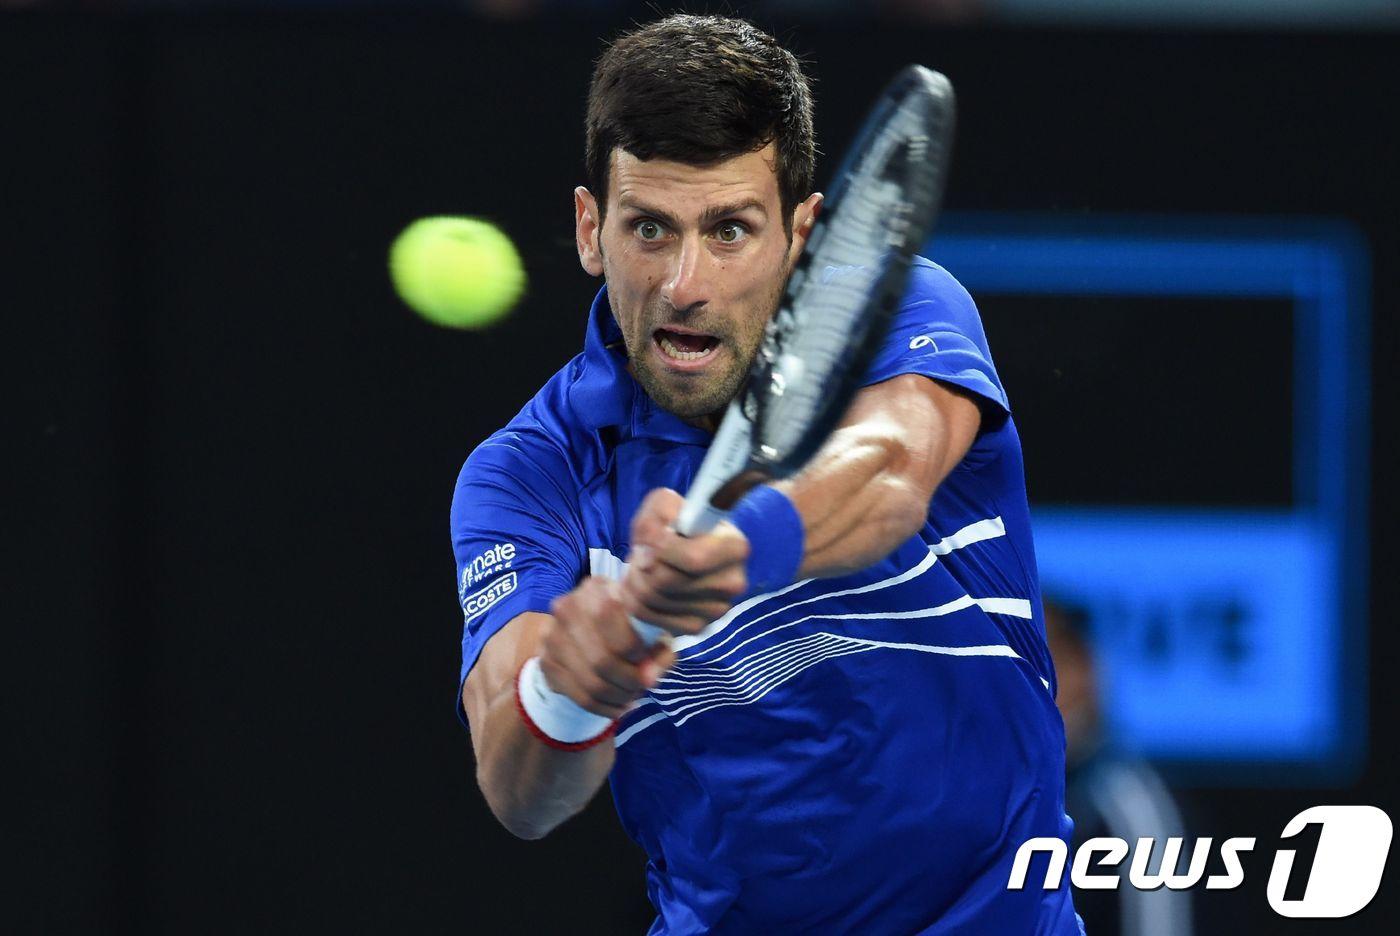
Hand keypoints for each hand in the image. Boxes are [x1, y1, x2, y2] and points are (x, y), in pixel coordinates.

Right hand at [542, 578, 675, 718]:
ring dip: (617, 697)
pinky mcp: (545, 661)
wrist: (590, 638)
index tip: (647, 661)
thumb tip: (649, 678)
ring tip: (631, 696)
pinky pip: (578, 696)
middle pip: (601, 659)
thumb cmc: (630, 631)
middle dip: (629, 681)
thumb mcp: (653, 633)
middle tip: (642, 687)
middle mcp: (568, 606)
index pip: (610, 618)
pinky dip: (603, 707)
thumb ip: (660, 652)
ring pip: (591, 682)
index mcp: (597, 588)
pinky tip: (616, 705)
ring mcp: (552, 635)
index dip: (634, 648)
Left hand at [621, 488, 749, 637]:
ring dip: (634, 581)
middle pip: (667, 580)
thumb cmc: (674, 527)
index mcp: (735, 547)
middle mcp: (734, 582)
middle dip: (641, 565)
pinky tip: (644, 588)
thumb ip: (659, 510)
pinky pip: (650, 617)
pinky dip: (636, 601)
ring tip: (641, 569)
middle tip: (641, 555)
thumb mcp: (666, 505)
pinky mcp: (698, 627)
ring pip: (653, 598)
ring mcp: (717, 609)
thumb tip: (652, 545)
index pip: (693, 559)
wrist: (678, 557)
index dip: (660, 549)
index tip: (650, 541)